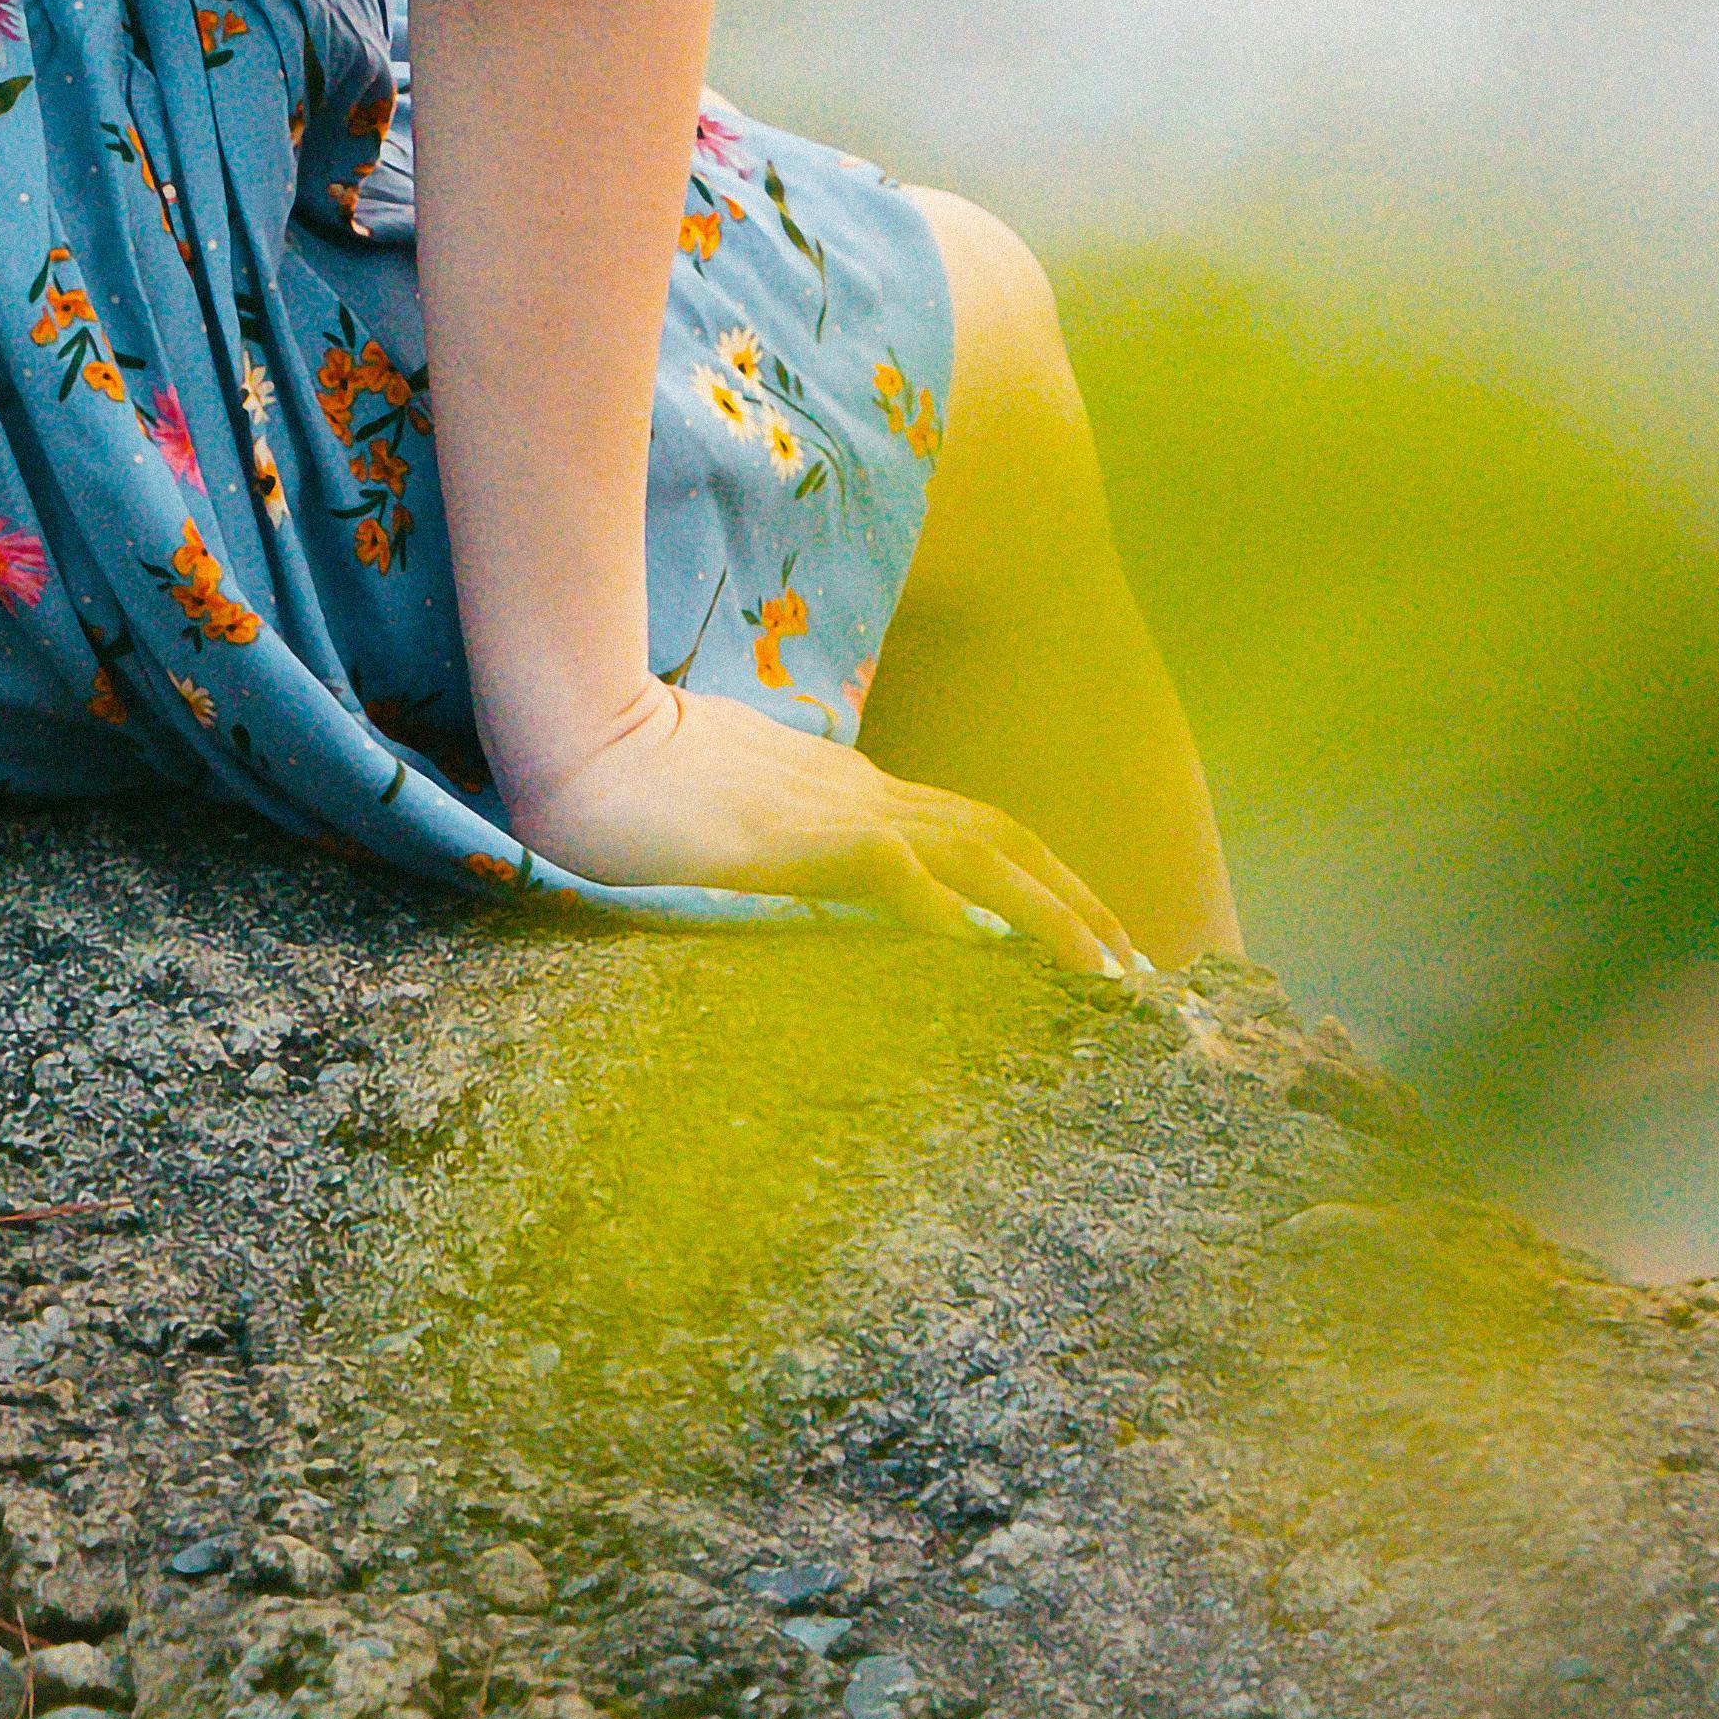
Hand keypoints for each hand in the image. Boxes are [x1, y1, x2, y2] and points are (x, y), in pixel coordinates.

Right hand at [498, 676, 1146, 974]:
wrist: (580, 743)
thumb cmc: (632, 779)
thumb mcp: (731, 816)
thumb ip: (788, 843)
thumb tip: (827, 881)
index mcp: (846, 789)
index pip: (968, 829)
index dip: (1038, 878)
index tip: (1088, 934)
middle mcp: (861, 792)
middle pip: (1001, 838)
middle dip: (1078, 901)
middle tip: (1139, 971)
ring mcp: (837, 808)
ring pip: (979, 854)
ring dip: (1052, 914)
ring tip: (1106, 975)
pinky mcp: (804, 834)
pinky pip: (898, 873)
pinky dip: (951, 913)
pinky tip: (986, 956)